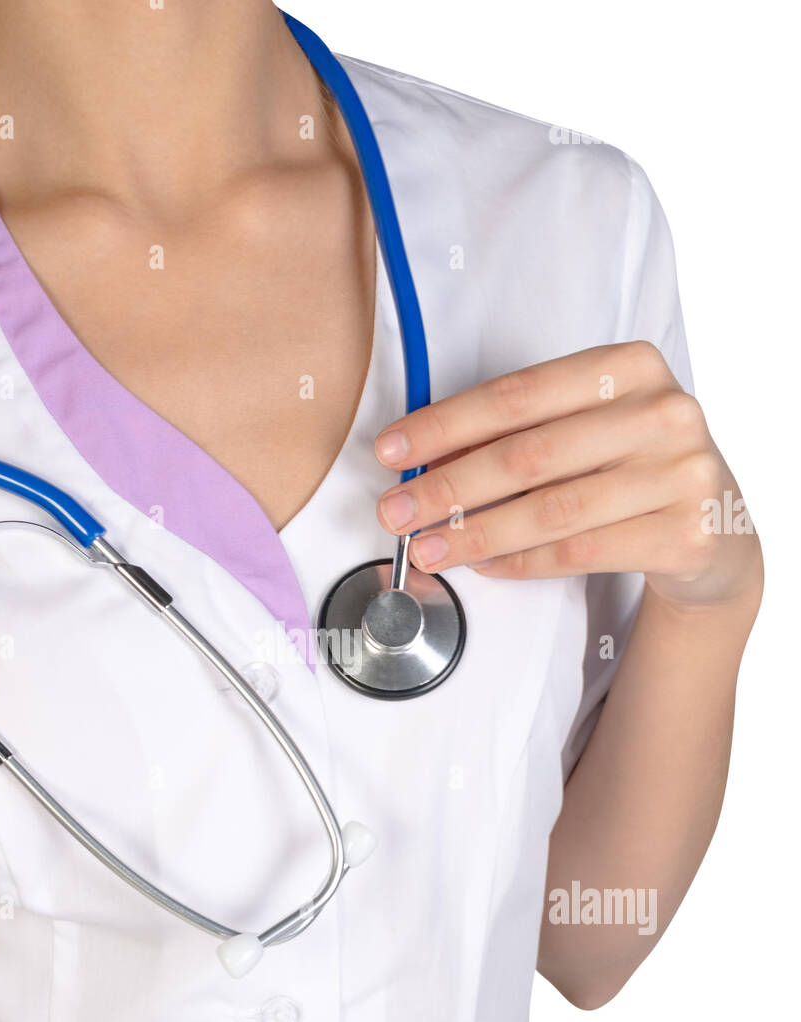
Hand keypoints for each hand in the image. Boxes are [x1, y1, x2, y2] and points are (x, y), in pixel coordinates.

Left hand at [374, 342, 762, 610]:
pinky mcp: (687, 533)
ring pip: (551, 510)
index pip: (517, 394)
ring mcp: (681, 473)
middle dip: (447, 488)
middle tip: (396, 513)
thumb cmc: (633, 468)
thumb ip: (520, 434)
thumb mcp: (588, 430)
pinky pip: (580, 552)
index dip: (445, 425)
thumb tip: (422, 462)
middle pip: (528, 454)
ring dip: (475, 534)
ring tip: (428, 548)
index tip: (392, 451)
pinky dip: (521, 562)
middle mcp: (663, 412)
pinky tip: (484, 565)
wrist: (718, 528)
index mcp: (630, 367)